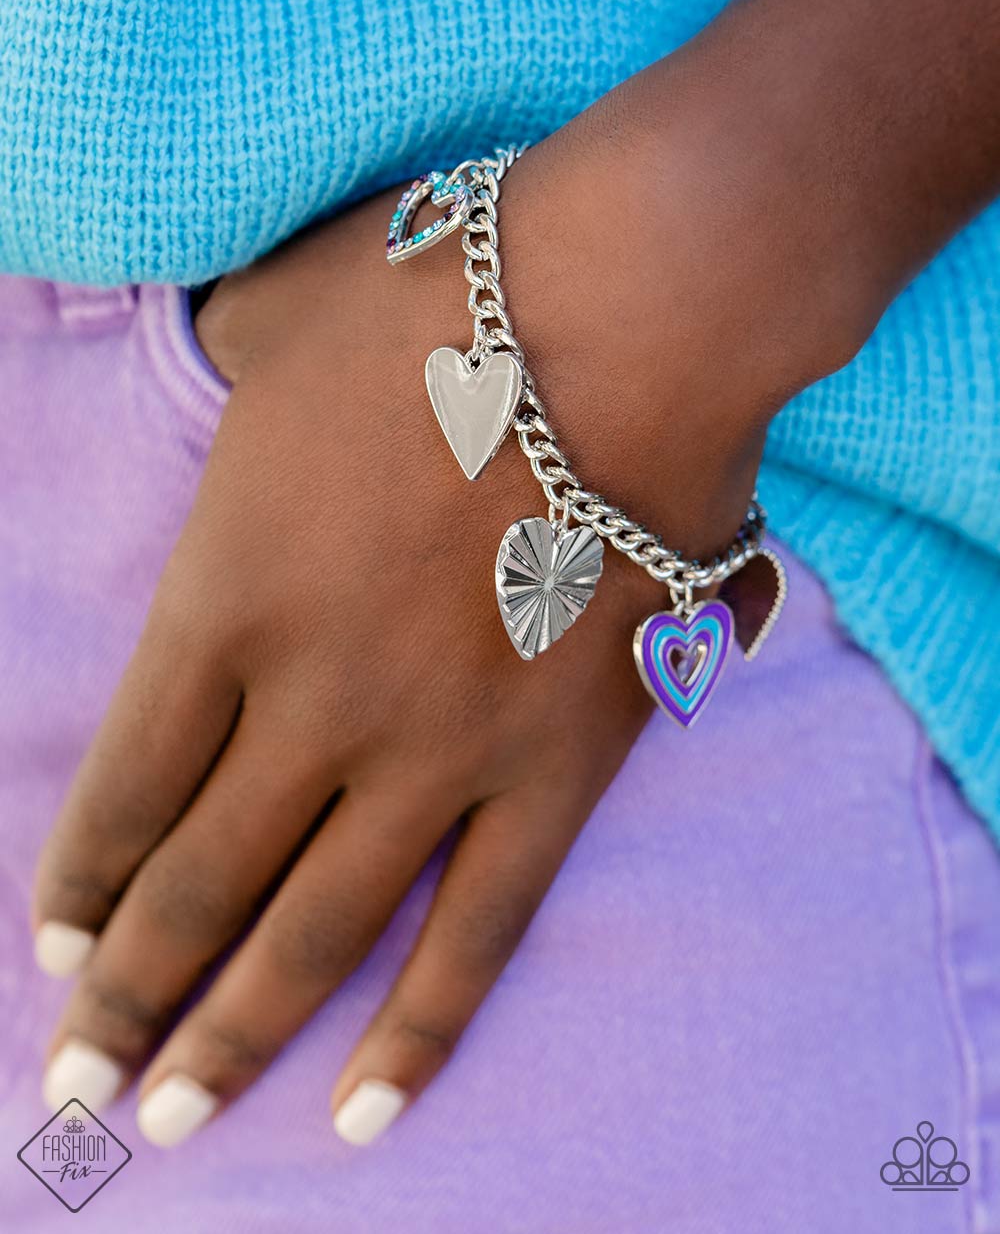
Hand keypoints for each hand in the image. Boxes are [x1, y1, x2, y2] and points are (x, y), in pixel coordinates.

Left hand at [31, 99, 786, 1148]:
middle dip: (125, 999)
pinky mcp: (554, 773)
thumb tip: (217, 343)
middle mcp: (314, 702)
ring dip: (231, 1039)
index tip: (53, 952)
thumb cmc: (438, 300)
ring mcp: (436, 752)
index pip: (126, 784)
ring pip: (313, 935)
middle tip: (76, 1091)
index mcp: (227, 598)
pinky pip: (475, 933)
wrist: (620, 317)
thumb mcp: (274, 320)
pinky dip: (419, 1034)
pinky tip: (367, 1114)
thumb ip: (220, 364)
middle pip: (194, 889)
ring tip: (170, 1126)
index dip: (78, 884)